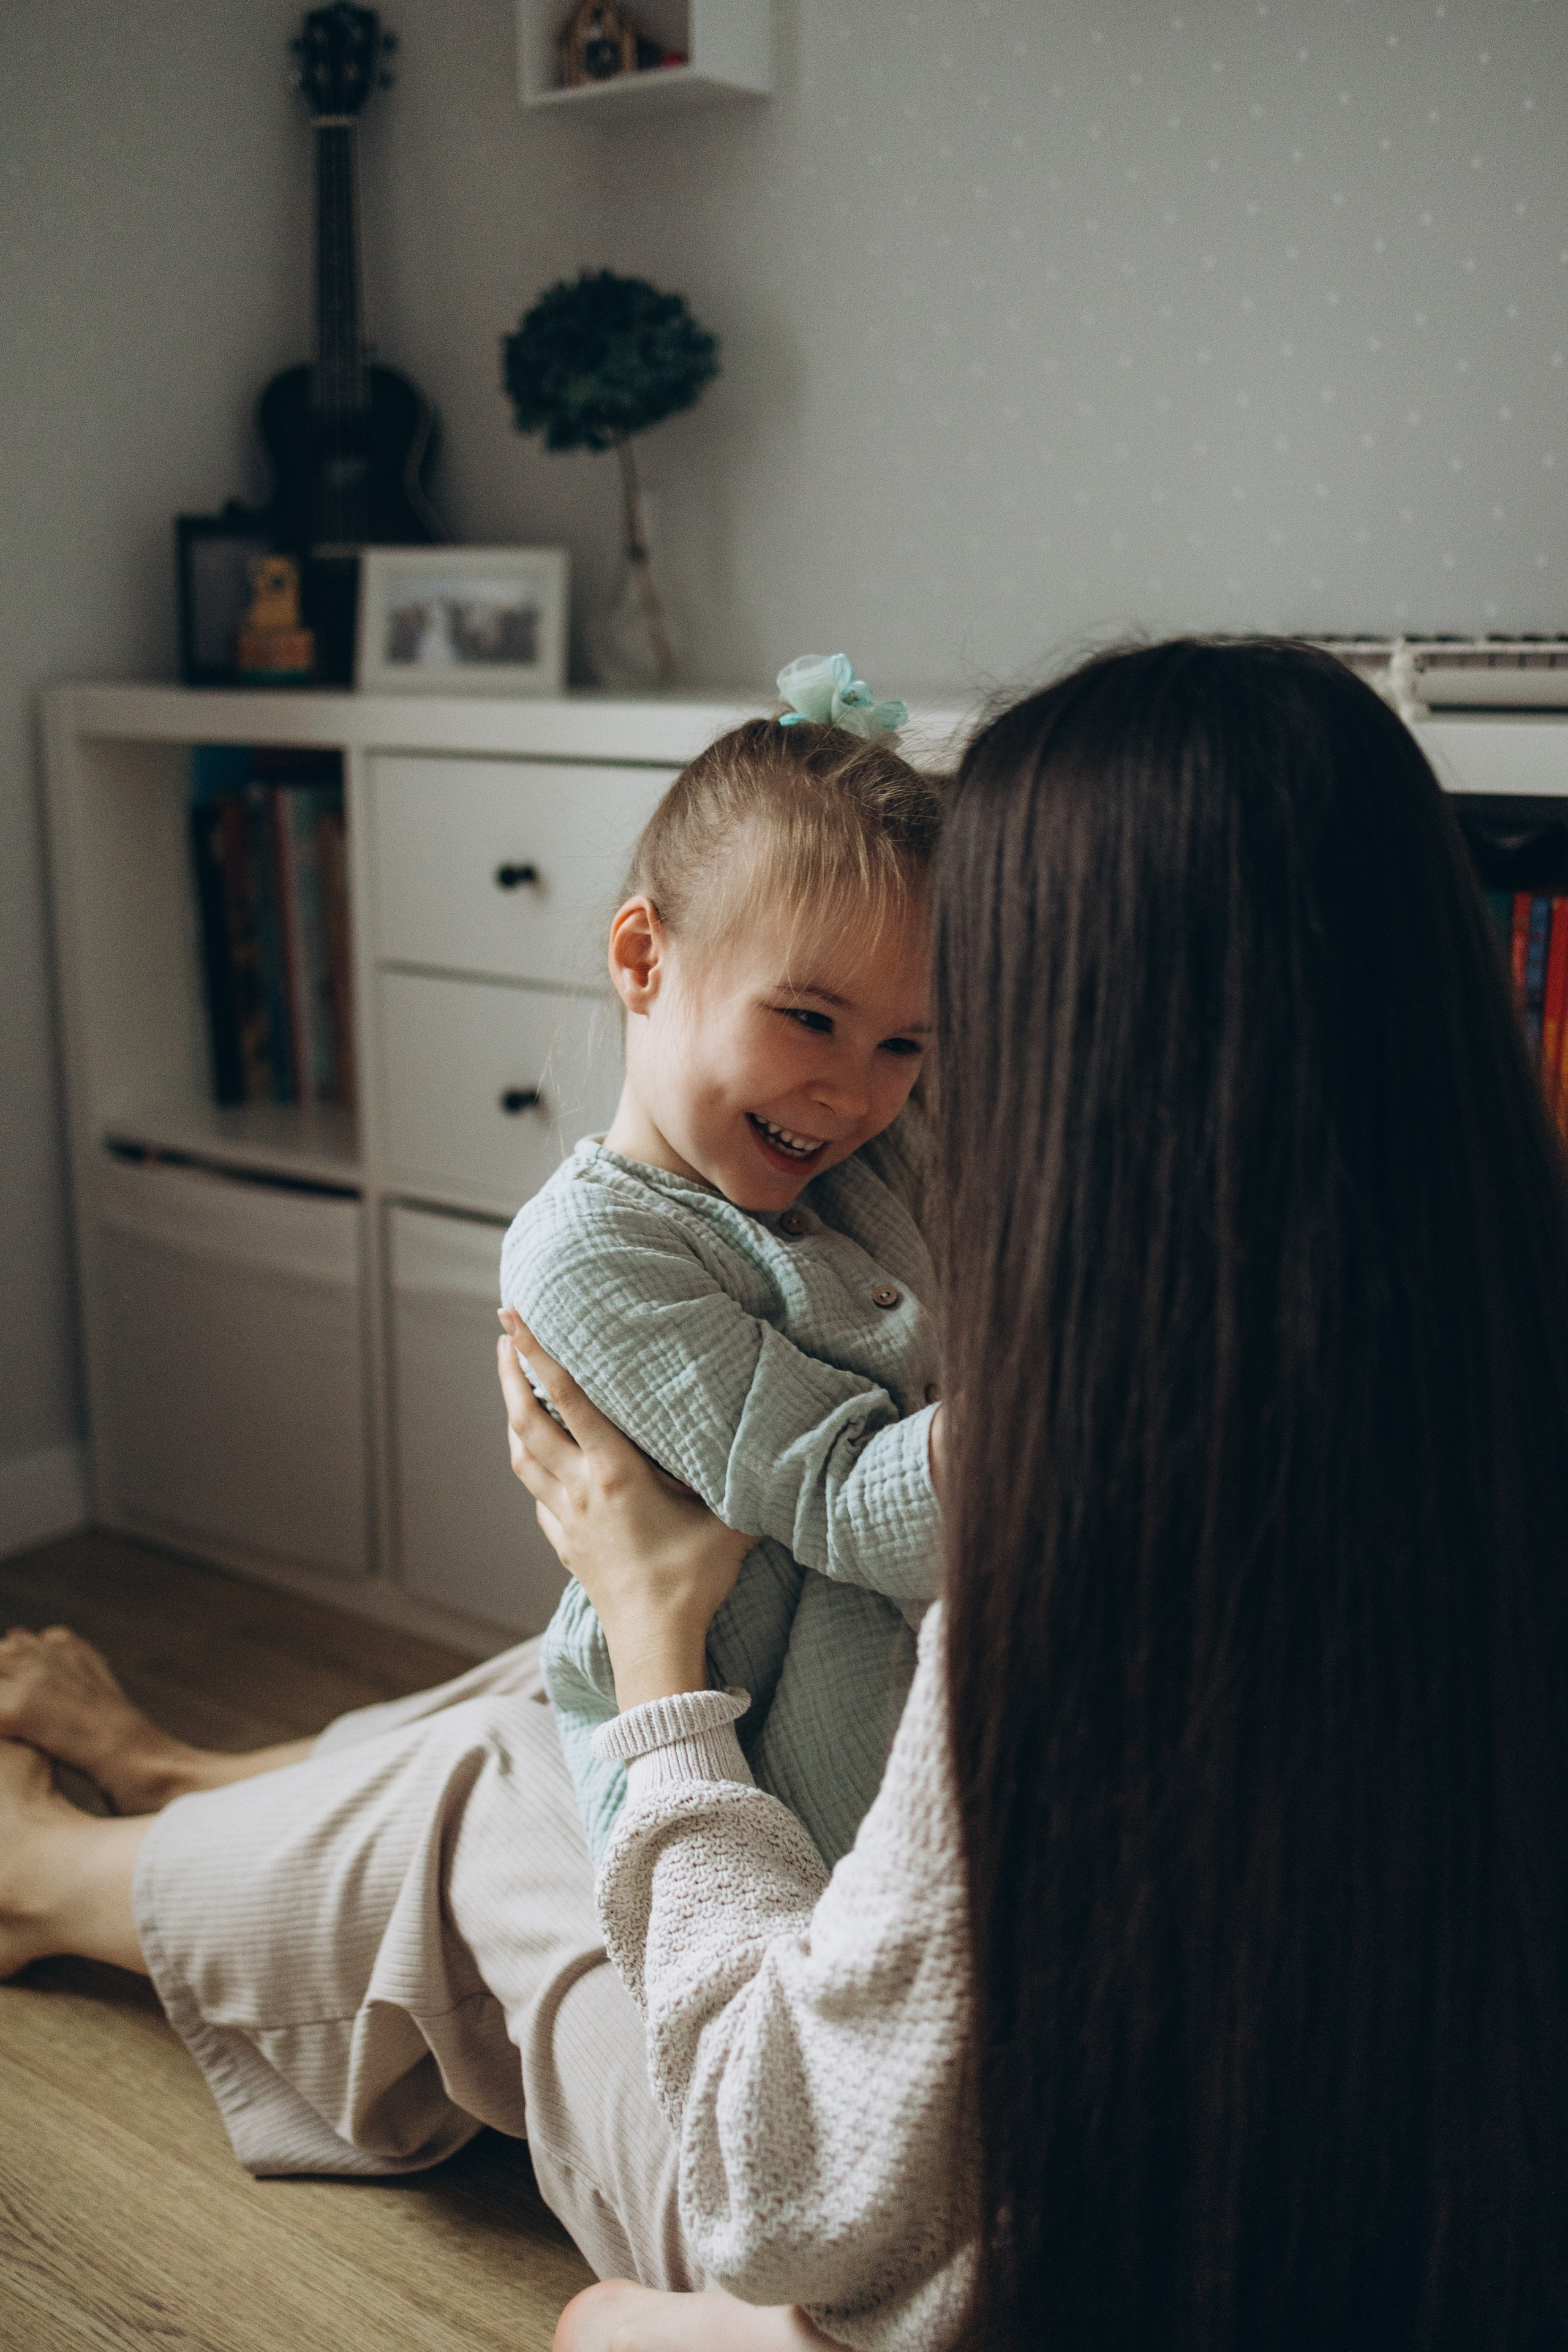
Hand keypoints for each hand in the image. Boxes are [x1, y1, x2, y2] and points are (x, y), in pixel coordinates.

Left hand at [496, 1313, 752, 1709]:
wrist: (654, 1644)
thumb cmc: (692, 1581)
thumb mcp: (728, 1522)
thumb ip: (740, 1479)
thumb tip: (776, 1446)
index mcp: (615, 1472)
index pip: (569, 1398)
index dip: (539, 1353)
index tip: (516, 1318)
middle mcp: (581, 1488)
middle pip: (528, 1419)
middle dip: (511, 1373)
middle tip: (505, 1335)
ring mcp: (567, 1518)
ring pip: (523, 1456)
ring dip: (512, 1414)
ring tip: (512, 1386)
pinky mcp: (566, 1544)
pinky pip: (536, 1494)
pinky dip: (530, 1465)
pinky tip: (537, 1460)